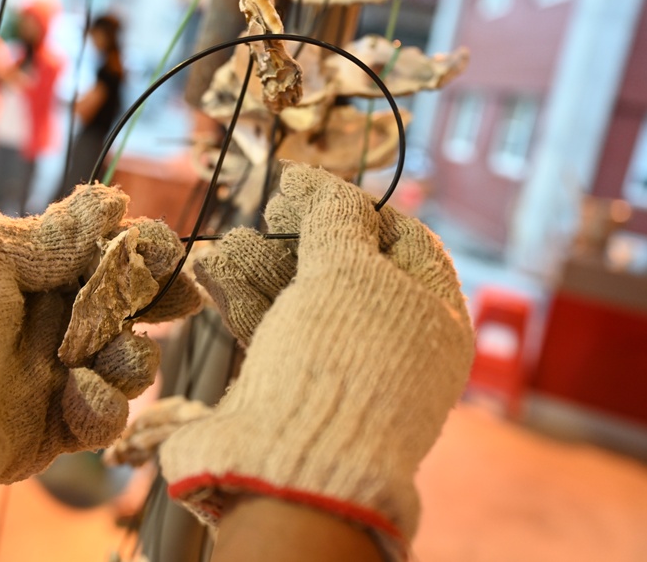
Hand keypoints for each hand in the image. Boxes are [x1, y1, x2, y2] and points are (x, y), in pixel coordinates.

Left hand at [0, 185, 199, 538]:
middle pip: (128, 312)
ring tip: (106, 352)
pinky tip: (79, 390)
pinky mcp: (49, 431)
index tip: (169, 252)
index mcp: (31, 274)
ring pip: (126, 366)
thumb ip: (55, 236)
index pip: (104, 260)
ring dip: (132, 356)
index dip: (142, 255)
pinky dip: (102, 403)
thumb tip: (111, 200)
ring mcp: (50, 379)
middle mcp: (47, 324)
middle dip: (156, 303)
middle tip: (177, 298)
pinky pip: (101, 418)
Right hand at [159, 163, 473, 557]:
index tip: (311, 187)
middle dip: (300, 235)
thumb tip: (313, 178)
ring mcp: (341, 366)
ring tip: (230, 247)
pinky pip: (272, 325)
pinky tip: (213, 271)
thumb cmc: (337, 363)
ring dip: (263, 263)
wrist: (291, 470)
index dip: (359, 206)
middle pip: (345, 263)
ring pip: (301, 293)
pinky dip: (244, 296)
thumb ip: (335, 215)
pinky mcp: (292, 383)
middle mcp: (393, 342)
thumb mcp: (346, 271)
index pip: (405, 238)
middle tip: (269, 213)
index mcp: (433, 317)